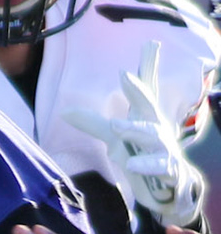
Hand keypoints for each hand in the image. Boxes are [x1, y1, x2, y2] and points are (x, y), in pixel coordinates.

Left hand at [62, 40, 204, 227]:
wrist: (167, 188)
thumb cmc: (141, 154)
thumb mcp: (115, 138)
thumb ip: (93, 123)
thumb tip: (64, 111)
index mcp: (145, 117)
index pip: (144, 91)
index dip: (146, 69)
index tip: (148, 45)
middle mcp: (157, 128)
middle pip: (149, 106)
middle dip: (139, 91)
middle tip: (125, 76)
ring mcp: (165, 149)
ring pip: (153, 135)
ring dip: (136, 129)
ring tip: (116, 126)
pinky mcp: (170, 171)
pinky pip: (162, 166)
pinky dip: (149, 165)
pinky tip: (132, 164)